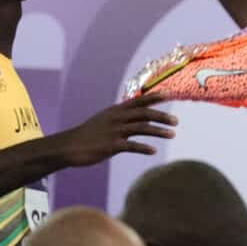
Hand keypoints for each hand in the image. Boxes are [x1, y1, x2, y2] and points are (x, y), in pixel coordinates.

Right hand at [53, 99, 177, 167]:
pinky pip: (131, 146)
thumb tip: (135, 114)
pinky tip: (153, 151)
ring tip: (173, 134)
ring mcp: (114, 131)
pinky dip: (144, 148)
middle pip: (144, 113)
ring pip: (141, 128)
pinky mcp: (110, 145)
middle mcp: (117, 118)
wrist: (69, 146)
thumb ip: (121, 117)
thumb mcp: (105, 120)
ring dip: (159, 131)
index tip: (169, 94)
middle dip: (162, 116)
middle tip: (177, 121)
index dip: (154, 97)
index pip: (139, 101)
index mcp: (116, 111)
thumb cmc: (89, 134)